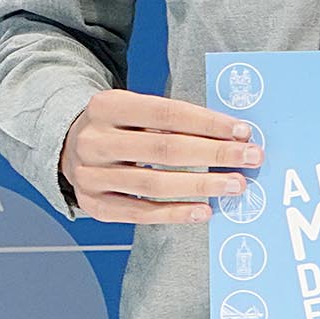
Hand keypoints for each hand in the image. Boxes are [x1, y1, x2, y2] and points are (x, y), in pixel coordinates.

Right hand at [58, 90, 261, 224]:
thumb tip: (232, 136)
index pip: (167, 112)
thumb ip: (174, 120)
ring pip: (153, 183)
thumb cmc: (120, 127)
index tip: (243, 131)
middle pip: (163, 149)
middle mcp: (93, 140)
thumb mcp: (136, 110)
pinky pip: (140, 213)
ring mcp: (89, 175)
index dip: (208, 123)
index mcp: (106, 105)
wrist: (69, 147)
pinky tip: (203, 211)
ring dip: (201, 186)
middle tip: (251, 158)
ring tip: (234, 185)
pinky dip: (174, 213)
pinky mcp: (93, 204)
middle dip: (214, 154)